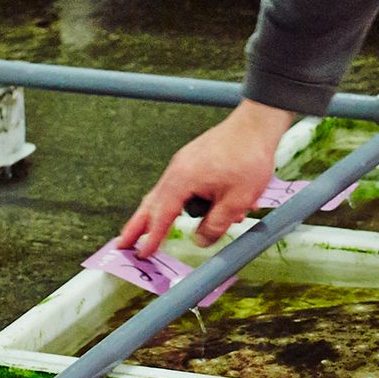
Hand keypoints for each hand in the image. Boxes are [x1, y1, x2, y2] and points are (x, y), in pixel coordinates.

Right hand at [116, 99, 295, 256]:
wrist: (256, 123)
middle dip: (138, 224)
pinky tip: (203, 209)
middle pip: (153, 202)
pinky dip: (183, 200)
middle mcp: (178, 170)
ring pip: (167, 194)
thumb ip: (216, 224)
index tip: (142, 253)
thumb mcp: (236, 200)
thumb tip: (200, 241)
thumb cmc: (248, 158)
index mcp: (183, 180)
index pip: (163, 215)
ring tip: (148, 232)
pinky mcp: (194, 159)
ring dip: (161, 214)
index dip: (152, 237)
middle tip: (122, 243)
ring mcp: (184, 162)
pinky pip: (183, 185)